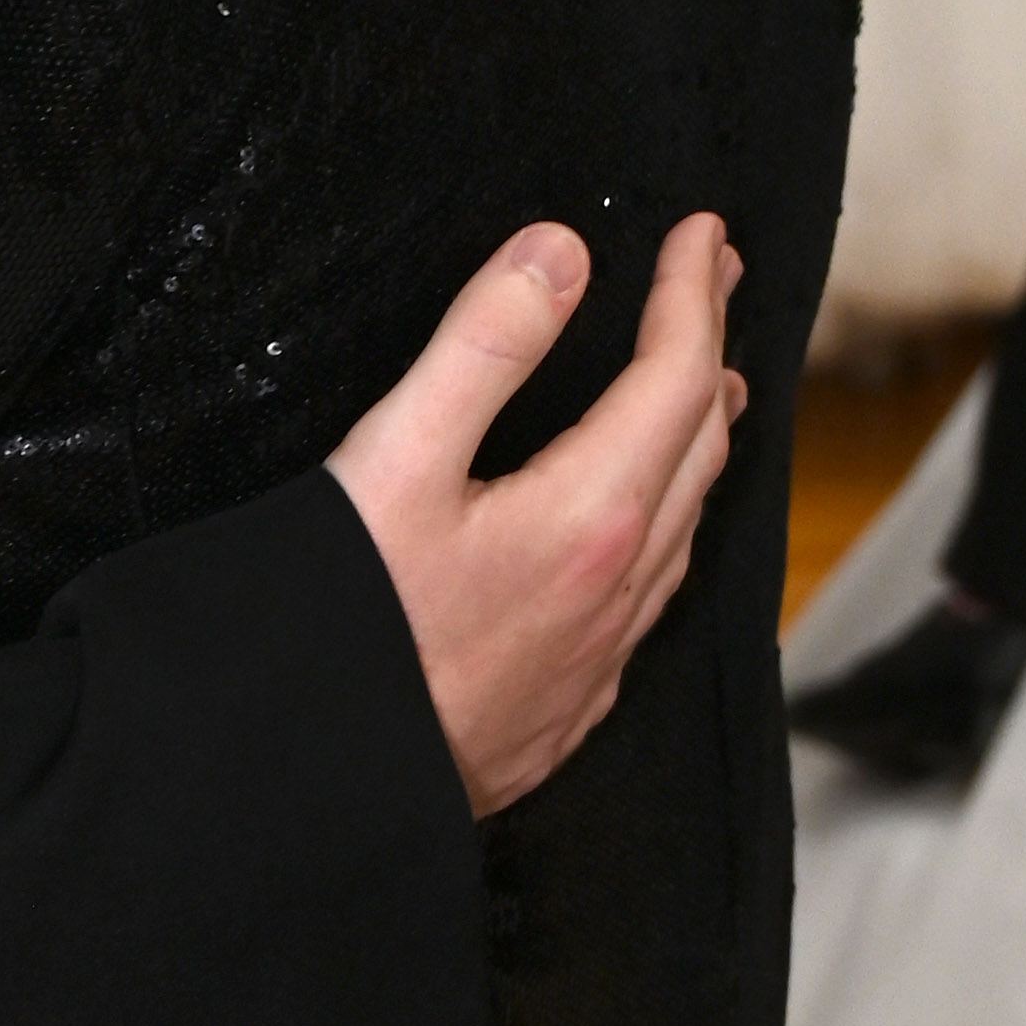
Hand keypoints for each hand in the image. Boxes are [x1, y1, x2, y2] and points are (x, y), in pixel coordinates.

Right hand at [327, 209, 743, 817]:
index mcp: (588, 517)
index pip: (676, 375)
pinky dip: (668, 527)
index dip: (693, 292)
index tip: (704, 231)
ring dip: (702, 440)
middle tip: (713, 281)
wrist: (313, 794)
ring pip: (688, 527)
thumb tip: (559, 254)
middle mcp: (616, 591)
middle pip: (702, 445)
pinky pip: (652, 596)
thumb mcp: (393, 461)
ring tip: (707, 390)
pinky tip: (645, 530)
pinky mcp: (567, 706)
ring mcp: (598, 657)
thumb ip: (480, 347)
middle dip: (712, 349)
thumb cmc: (344, 634)